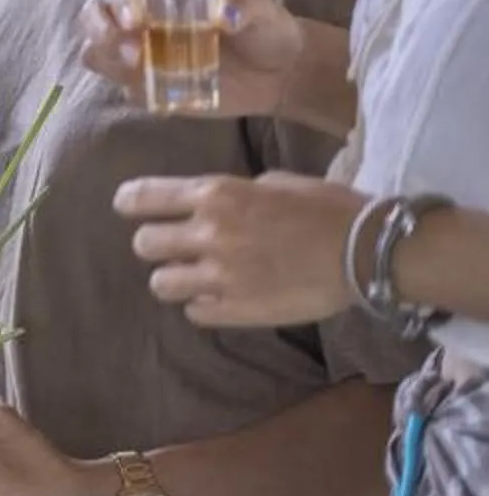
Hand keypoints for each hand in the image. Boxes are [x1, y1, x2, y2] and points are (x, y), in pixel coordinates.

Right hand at [79, 0, 304, 119]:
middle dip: (102, 33)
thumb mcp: (263, 10)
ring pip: (97, 53)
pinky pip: (125, 89)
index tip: (137, 20)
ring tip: (138, 71)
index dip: (119, 2)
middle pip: (93, 18)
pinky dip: (134, 91)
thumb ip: (244, 5)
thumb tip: (224, 11)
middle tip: (131, 53)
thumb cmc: (267, 30)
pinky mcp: (149, 86)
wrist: (281, 74)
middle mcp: (142, 20)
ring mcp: (142, 54)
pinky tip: (160, 95)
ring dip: (107, 61)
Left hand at [115, 171, 363, 328]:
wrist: (366, 252)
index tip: (129, 207)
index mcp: (216, 195)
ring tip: (199, 277)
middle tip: (177, 248)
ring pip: (161, 283)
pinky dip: (204, 306)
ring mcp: (220, 276)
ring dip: (176, 279)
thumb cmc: (328, 209)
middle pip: (143, 244)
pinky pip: (194, 313)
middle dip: (157, 244)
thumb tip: (214, 203)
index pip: (143, 197)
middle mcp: (209, 233)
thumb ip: (235, 193)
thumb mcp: (276, 183)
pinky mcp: (236, 310)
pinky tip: (224, 298)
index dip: (130, 203)